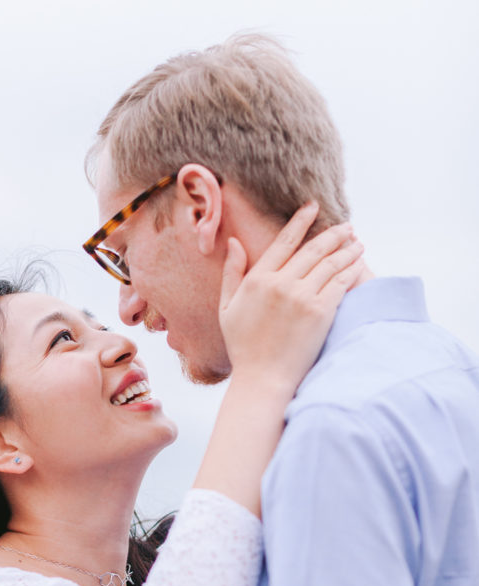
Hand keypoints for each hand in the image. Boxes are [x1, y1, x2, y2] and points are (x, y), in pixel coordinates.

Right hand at [220, 202, 363, 392]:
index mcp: (257, 279)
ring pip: (330, 263)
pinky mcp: (321, 311)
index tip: (313, 207)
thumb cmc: (243, 346)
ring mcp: (302, 296)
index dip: (300, 221)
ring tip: (357, 243)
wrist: (263, 378)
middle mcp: (280, 283)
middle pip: (313, 249)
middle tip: (347, 227)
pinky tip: (358, 264)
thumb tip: (234, 241)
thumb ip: (231, 272)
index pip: (284, 241)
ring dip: (347, 249)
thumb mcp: (227, 307)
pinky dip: (351, 270)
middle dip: (333, 234)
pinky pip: (340, 283)